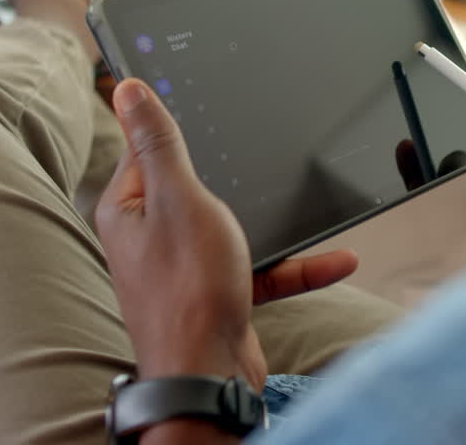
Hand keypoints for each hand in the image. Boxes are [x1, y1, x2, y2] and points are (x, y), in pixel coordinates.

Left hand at [94, 79, 357, 389]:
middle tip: (265, 147)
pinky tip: (337, 258)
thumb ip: (159, 143)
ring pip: (236, 226)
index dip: (174, 122)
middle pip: (196, 184)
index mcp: (130, 207)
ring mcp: (188, 266)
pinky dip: (297, 265)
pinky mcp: (220, 293)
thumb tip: (128, 90)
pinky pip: (263, 267)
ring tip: (308, 204)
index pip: (147, 147)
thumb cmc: (186, 290)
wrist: (208, 375)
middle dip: (234, 171)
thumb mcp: (178, 198)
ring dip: (274, 222)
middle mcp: (153, 236)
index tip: (205, 97)